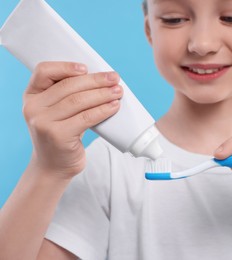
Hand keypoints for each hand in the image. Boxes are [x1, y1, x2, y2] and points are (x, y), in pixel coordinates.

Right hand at [23, 62, 122, 178]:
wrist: (53, 166)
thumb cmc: (61, 133)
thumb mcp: (57, 111)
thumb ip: (68, 95)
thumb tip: (101, 78)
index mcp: (32, 95)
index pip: (44, 71)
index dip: (66, 66)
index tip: (87, 68)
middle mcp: (33, 108)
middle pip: (68, 86)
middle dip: (95, 80)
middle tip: (114, 78)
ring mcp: (43, 122)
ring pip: (78, 101)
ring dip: (102, 94)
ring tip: (118, 92)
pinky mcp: (58, 136)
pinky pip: (86, 118)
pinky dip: (103, 110)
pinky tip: (114, 106)